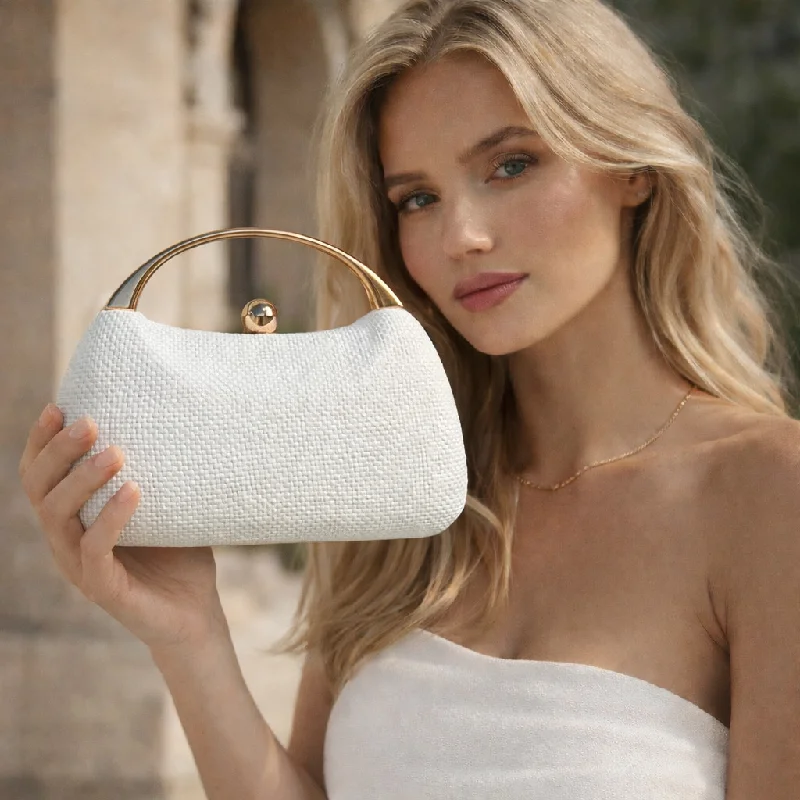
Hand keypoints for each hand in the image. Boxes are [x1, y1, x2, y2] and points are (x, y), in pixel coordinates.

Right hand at [18, 404, 227, 650]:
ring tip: (116, 453)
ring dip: (84, 479)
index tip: (59, 406)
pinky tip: (134, 490)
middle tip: (89, 422)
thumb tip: (172, 417)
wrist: (194, 616)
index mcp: (72, 519)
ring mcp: (79, 566)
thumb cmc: (178, 555)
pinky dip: (111, 517)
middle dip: (58, 451)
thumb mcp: (164, 506)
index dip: (41, 441)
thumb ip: (157, 472)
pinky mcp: (102, 589)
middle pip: (40, 490)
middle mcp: (65, 540)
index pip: (41, 476)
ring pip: (59, 517)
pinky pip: (95, 549)